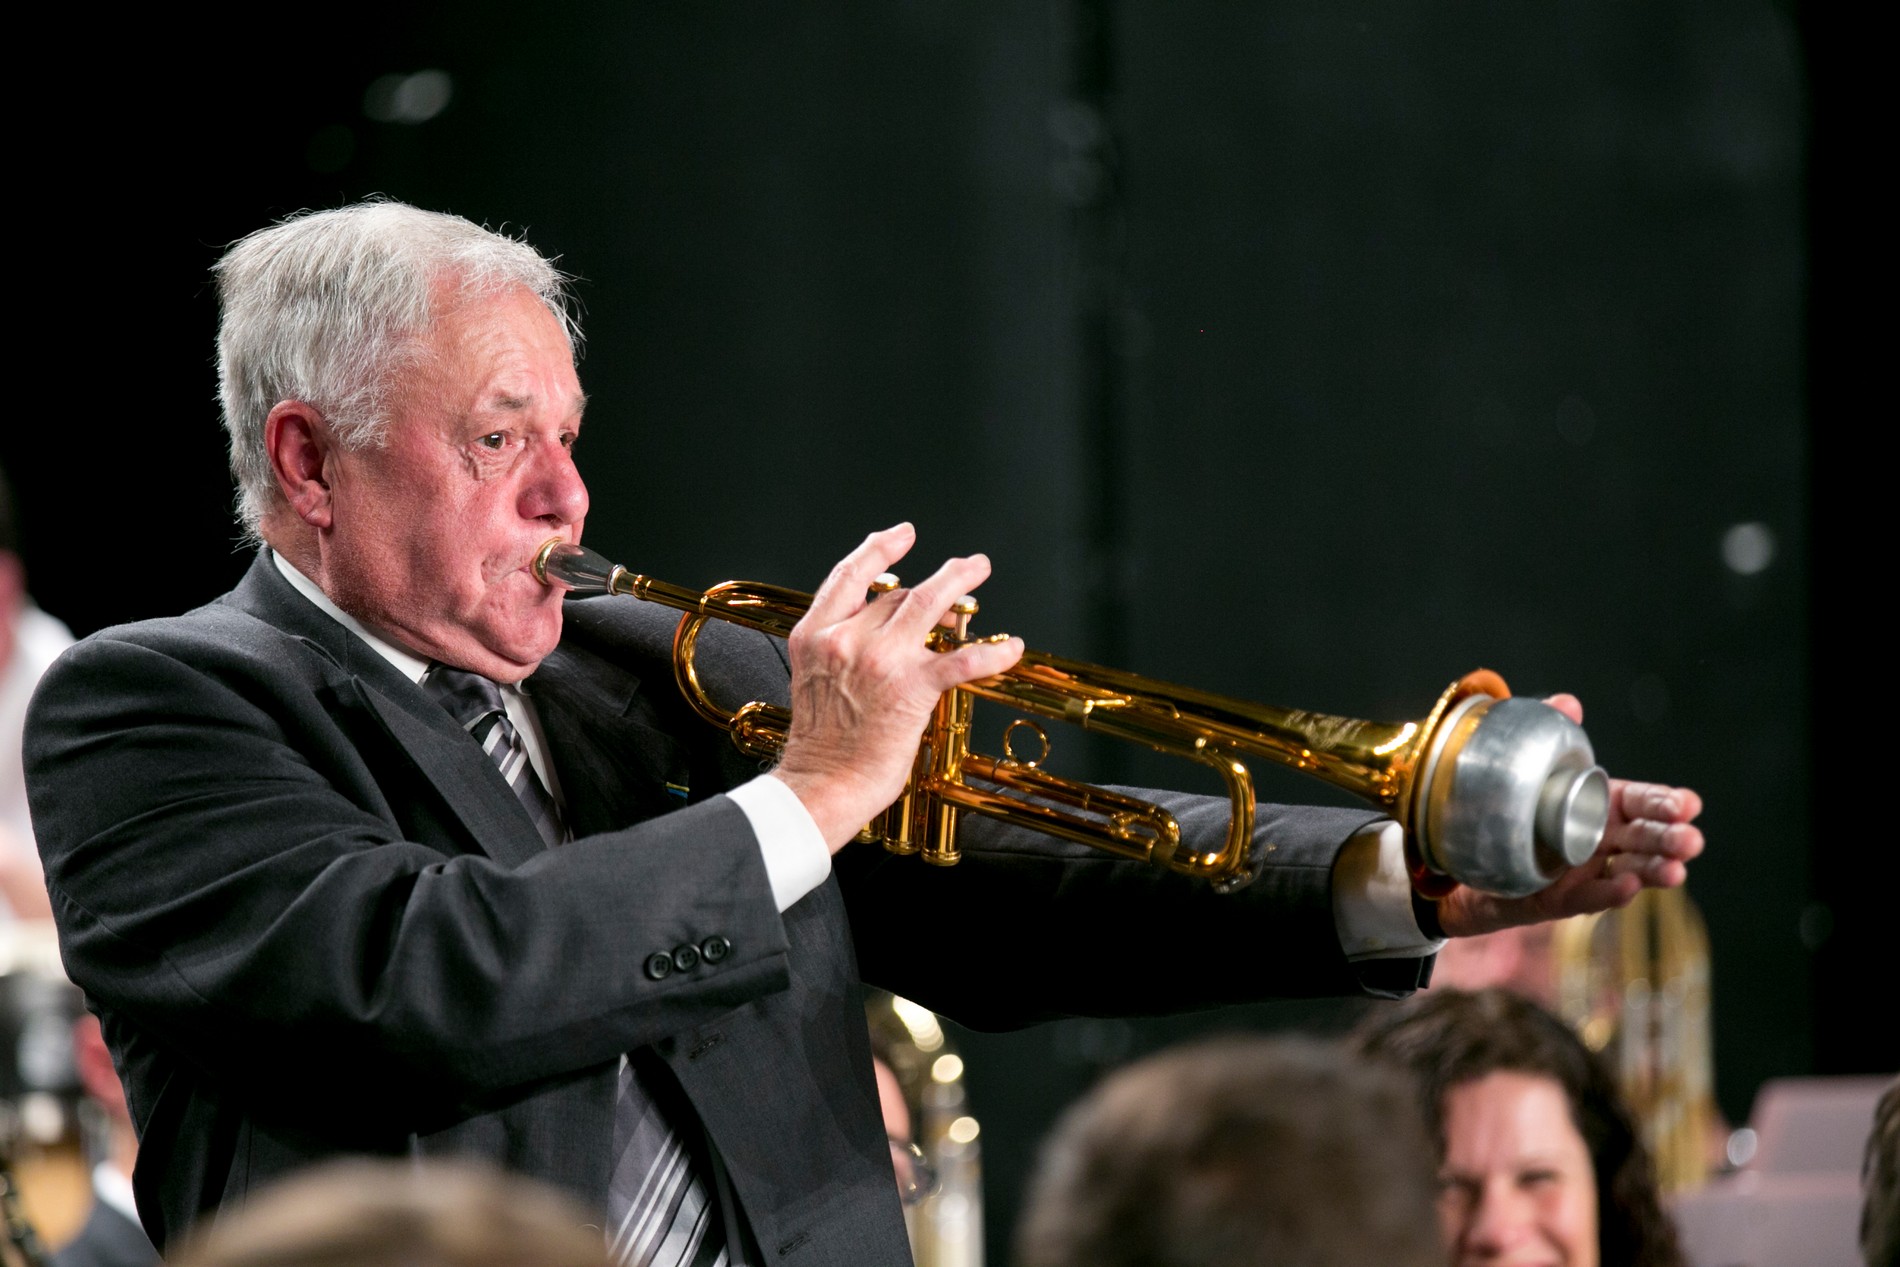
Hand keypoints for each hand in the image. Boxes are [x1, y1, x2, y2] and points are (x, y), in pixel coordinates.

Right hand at [772, 524, 1024, 850]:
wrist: (823, 785)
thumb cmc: (821, 747)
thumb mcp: (814, 681)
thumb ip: (841, 652)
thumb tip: (884, 637)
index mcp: (816, 636)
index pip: (848, 576)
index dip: (879, 549)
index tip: (901, 535)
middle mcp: (846, 639)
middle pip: (897, 595)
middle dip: (934, 587)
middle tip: (962, 568)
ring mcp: (880, 660)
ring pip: (929, 604)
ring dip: (960, 583)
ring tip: (979, 571)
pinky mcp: (912, 687)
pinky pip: (962, 659)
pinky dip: (993, 651)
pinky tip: (1011, 648)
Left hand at [1435, 694, 1704, 937]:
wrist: (1462, 855)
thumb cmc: (1507, 807)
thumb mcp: (1524, 767)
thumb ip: (1549, 735)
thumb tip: (1568, 703)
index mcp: (1599, 803)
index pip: (1642, 802)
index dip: (1666, 803)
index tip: (1689, 804)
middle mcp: (1600, 839)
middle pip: (1644, 839)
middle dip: (1670, 839)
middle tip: (1690, 841)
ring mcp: (1585, 871)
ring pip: (1630, 872)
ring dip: (1654, 872)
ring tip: (1675, 871)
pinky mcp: (1560, 898)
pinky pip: (1588, 897)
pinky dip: (1610, 893)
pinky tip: (1630, 888)